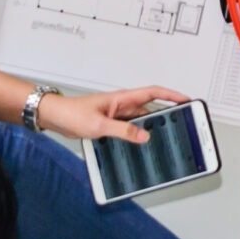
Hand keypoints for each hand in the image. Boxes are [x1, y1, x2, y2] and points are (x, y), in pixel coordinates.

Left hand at [41, 86, 188, 143]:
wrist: (53, 116)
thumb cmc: (71, 113)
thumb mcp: (99, 125)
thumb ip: (123, 131)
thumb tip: (144, 136)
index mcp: (122, 98)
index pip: (153, 92)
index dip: (171, 95)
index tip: (186, 100)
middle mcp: (121, 105)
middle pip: (149, 109)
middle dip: (164, 115)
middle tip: (178, 124)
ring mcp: (116, 115)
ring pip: (139, 122)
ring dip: (147, 129)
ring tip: (159, 139)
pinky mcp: (109, 124)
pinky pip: (128, 129)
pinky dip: (134, 136)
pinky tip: (136, 146)